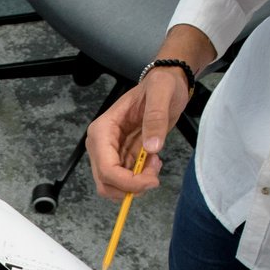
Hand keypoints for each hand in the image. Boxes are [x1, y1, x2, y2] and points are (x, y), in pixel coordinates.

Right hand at [86, 67, 189, 201]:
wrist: (168, 83)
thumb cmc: (162, 84)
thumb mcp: (162, 92)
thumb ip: (156, 118)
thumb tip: (151, 148)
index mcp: (103, 130)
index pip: (106, 168)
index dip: (127, 182)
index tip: (152, 181)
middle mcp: (101, 144)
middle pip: (106, 182)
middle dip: (131, 186)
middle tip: (154, 175)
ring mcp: (110, 152)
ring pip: (115, 185)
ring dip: (138, 183)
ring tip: (155, 162)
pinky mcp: (122, 157)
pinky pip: (126, 179)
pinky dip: (141, 179)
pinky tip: (154, 161)